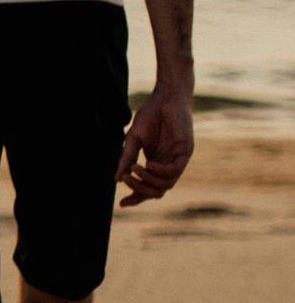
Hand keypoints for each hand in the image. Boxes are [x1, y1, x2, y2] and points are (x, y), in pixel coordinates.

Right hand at [118, 85, 193, 204]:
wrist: (165, 97)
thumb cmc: (150, 116)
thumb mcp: (133, 139)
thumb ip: (127, 158)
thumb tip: (117, 179)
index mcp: (156, 164)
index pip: (148, 188)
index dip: (136, 198)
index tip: (121, 204)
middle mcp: (168, 165)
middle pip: (157, 191)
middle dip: (140, 189)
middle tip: (126, 179)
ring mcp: (178, 160)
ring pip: (166, 184)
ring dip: (148, 180)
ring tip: (135, 169)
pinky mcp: (186, 152)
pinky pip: (174, 170)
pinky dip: (160, 171)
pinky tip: (148, 164)